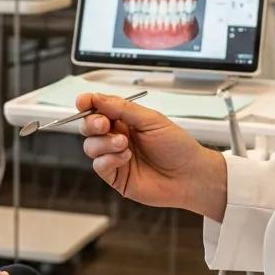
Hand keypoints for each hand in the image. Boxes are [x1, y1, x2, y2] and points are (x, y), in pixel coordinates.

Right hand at [79, 92, 227, 220]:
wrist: (191, 176)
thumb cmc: (177, 146)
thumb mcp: (151, 120)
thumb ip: (123, 108)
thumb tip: (97, 97)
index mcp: (125, 119)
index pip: (98, 108)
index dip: (88, 103)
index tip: (84, 101)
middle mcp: (117, 136)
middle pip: (88, 126)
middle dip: (91, 122)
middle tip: (104, 124)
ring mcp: (114, 157)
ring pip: (90, 146)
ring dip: (103, 143)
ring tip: (124, 144)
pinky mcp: (116, 176)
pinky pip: (99, 165)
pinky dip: (108, 159)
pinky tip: (125, 158)